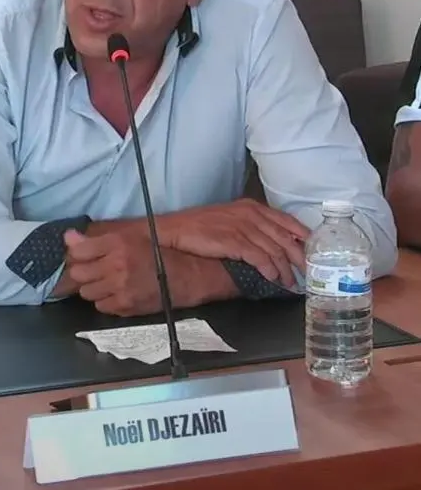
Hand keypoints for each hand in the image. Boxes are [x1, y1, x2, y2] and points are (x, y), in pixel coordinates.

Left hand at [63, 229, 174, 315]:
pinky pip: (100, 306)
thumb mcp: (127, 237)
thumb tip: (67, 237)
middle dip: (83, 272)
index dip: (77, 254)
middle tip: (94, 270)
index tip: (82, 256)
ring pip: (86, 292)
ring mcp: (120, 287)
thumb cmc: (155, 252)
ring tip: (106, 282)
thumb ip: (95, 240)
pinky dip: (105, 301)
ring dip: (93, 287)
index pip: (77, 251)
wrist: (185, 275)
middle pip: (78, 273)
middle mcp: (116, 264)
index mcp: (117, 243)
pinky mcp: (126, 305)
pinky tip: (116, 293)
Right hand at [154, 199, 308, 286]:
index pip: (287, 221)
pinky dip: (269, 269)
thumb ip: (252, 227)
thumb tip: (272, 244)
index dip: (303, 237)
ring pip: (274, 250)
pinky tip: (272, 277)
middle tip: (306, 272)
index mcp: (252, 207)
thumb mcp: (231, 219)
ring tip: (288, 281)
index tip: (313, 251)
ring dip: (284, 269)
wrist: (176, 229)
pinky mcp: (234, 241)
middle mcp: (251, 215)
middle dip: (299, 258)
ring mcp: (243, 227)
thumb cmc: (200, 225)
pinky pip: (259, 257)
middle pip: (285, 238)